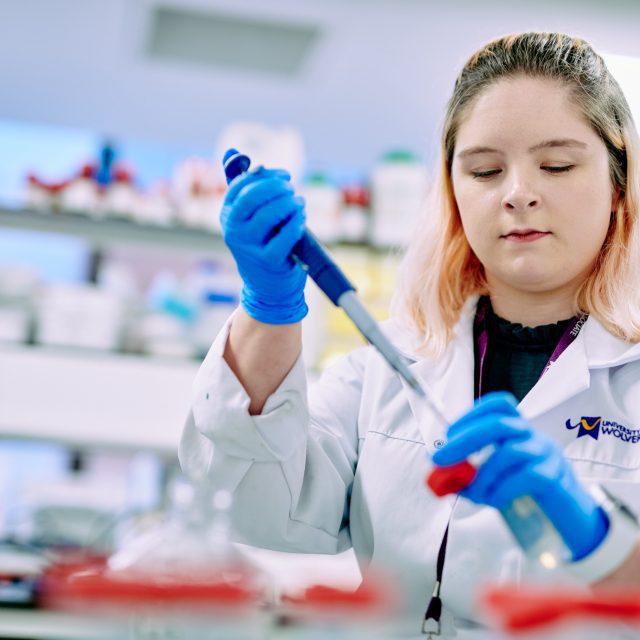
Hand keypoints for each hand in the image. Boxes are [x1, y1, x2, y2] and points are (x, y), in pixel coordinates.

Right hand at [220, 156, 306, 323]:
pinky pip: (284, 236)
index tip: (284, 176)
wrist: (268, 286)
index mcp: (228, 215)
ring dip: (289, 204)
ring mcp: (249, 247)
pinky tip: (301, 220)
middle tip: (291, 189)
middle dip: (276, 187)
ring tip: (298, 204)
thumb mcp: (252, 216)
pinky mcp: (268, 260)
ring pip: (269, 214)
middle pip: (252, 197)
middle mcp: (234, 230)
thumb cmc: (264, 244)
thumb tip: (233, 153)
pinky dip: (296, 224)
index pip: (239, 185)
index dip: (263, 175)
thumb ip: (246, 186)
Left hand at [431, 392, 608, 560]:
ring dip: (483, 475)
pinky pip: (526, 476)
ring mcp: (546, 453)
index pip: (499, 404)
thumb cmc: (526, 492)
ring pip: (510, 452)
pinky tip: (495, 500)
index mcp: (517, 429)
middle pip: (499, 424)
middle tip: (441, 460)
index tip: (449, 433)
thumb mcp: (494, 480)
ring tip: (474, 492)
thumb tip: (441, 477)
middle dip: (464, 441)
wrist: (568, 515)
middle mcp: (533, 434)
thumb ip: (470, 476)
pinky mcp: (555, 475)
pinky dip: (503, 489)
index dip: (471, 414)